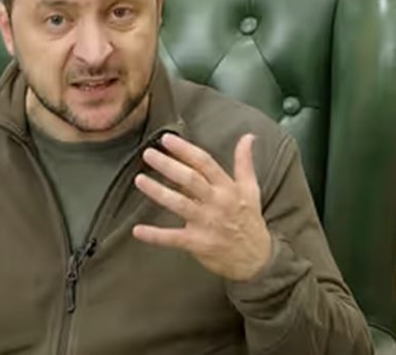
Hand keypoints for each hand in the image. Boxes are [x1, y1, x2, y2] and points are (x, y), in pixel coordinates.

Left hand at [132, 133, 271, 281]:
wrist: (257, 260)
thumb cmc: (249, 221)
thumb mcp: (251, 190)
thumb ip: (245, 162)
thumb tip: (248, 136)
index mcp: (228, 188)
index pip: (205, 163)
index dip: (185, 150)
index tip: (166, 139)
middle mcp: (217, 203)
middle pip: (190, 180)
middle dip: (168, 165)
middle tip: (148, 154)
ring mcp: (206, 224)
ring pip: (179, 204)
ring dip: (158, 192)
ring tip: (139, 180)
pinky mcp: (197, 243)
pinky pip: (173, 238)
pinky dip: (155, 235)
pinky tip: (137, 230)